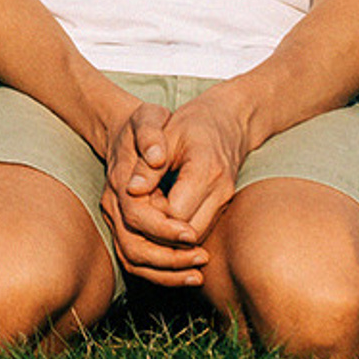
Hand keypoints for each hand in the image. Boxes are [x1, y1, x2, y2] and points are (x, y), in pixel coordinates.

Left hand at [100, 93, 248, 284]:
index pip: (174, 213)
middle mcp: (220, 192)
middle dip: (161, 231)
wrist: (226, 121)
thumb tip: (131, 191)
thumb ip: (148, 165)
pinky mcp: (224, 207)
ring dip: (172, 234)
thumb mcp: (163, 134)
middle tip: (139, 214)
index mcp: (205, 171)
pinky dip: (182, 230)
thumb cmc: (189, 124)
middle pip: (188, 234)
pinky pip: (202, 229)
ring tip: (149, 215)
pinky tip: (164, 216)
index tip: (135, 202)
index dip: (151, 214)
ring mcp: (225, 202)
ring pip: (197, 237)